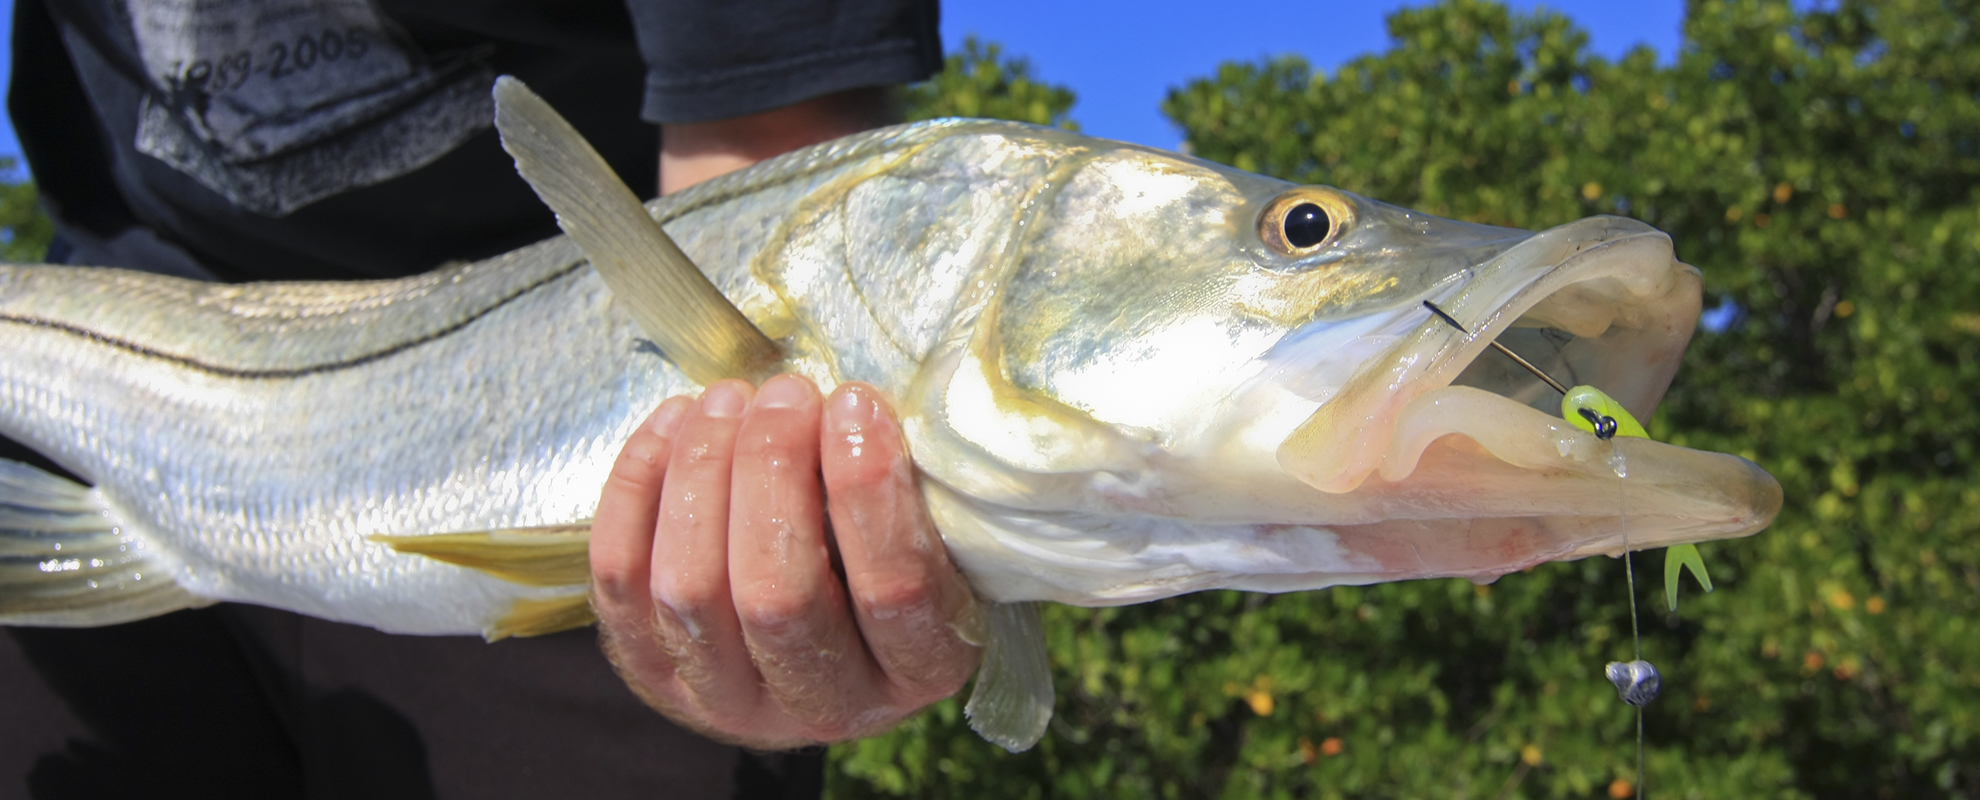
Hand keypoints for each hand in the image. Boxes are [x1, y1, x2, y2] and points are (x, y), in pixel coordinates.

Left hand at [590, 374, 982, 747]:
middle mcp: (825, 705)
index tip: (854, 402)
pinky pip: (621, 578)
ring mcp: (727, 699)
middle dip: (772, 470)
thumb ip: (903, 485)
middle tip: (786, 393)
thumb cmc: (884, 555)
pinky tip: (675, 423)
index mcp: (919, 668)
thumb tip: (850, 406)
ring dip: (703, 471)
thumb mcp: (931, 530)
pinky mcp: (653, 675)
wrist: (818, 633)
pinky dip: (637, 486)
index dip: (869, 489)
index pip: (894, 590)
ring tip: (729, 398)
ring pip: (690, 590)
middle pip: (778, 595)